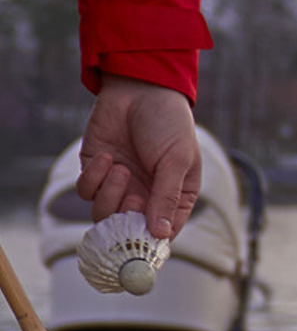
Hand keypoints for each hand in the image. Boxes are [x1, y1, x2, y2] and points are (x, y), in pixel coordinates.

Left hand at [77, 79, 200, 238]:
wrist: (139, 89)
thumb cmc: (168, 123)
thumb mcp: (176, 160)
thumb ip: (166, 197)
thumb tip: (159, 235)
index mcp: (174, 196)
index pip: (162, 233)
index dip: (149, 240)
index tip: (140, 238)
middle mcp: (146, 195)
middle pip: (127, 229)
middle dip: (125, 216)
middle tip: (132, 196)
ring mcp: (119, 185)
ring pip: (103, 214)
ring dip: (109, 195)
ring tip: (120, 169)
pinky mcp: (95, 172)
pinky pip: (87, 191)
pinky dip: (94, 178)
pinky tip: (107, 157)